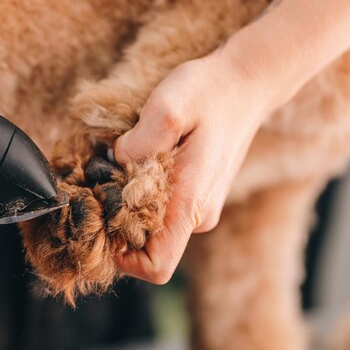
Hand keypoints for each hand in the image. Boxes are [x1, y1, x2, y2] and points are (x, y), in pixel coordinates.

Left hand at [113, 54, 269, 283]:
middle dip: (117, 217)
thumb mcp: (168, 107)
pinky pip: (159, 206)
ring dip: (128, 200)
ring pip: (150, 223)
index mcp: (191, 204)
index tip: (103, 220)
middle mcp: (196, 216)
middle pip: (145, 245)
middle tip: (105, 173)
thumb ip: (139, 144)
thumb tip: (117, 165)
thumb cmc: (209, 93)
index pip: (156, 266)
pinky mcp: (195, 195)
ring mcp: (197, 207)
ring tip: (125, 159)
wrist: (245, 83)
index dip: (123, 258)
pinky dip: (141, 189)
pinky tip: (140, 156)